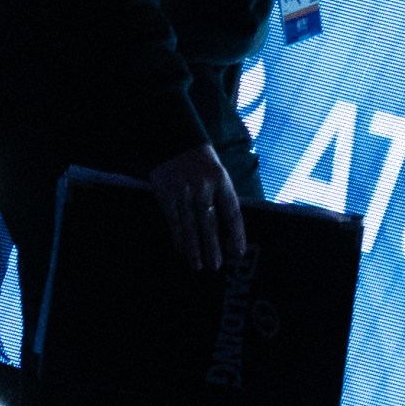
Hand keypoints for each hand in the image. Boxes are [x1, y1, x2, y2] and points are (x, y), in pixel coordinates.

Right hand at [148, 144, 246, 270]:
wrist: (172, 139)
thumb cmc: (199, 159)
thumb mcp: (218, 171)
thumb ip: (222, 195)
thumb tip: (226, 228)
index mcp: (221, 180)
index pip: (231, 212)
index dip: (236, 234)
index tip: (238, 251)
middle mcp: (202, 187)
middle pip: (209, 223)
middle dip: (213, 247)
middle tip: (216, 266)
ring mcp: (183, 192)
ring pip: (190, 226)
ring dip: (194, 248)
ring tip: (198, 265)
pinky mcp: (166, 195)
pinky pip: (173, 221)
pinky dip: (178, 238)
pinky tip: (182, 251)